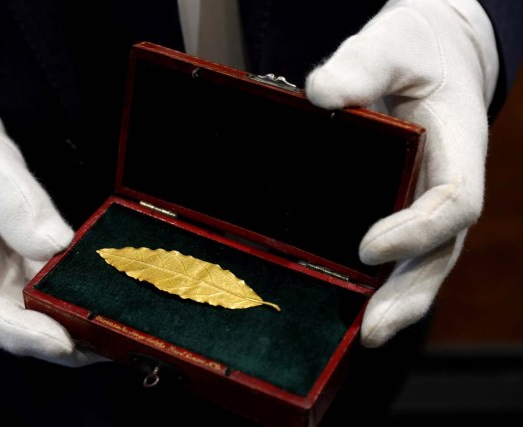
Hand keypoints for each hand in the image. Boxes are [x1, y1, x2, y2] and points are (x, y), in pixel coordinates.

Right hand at [0, 100, 104, 365]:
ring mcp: (0, 281)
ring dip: (77, 329)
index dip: (23, 333)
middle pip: (15, 326)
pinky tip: (112, 306)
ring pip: (37, 317)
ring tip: (122, 332)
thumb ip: (18, 204)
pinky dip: (79, 303)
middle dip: (63, 341)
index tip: (64, 343)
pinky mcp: (22, 274)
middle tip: (111, 341)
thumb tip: (55, 246)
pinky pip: (50, 296)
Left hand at [305, 0, 497, 346]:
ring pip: (424, 262)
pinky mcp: (404, 206)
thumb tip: (319, 94)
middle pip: (442, 250)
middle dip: (411, 293)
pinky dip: (383, 282)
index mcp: (459, 144)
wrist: (429, 56)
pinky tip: (353, 302)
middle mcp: (448, 182)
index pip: (455, 199)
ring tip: (365, 334)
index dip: (418, 229)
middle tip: (373, 327)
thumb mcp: (390, 44)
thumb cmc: (414, 51)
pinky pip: (402, 252)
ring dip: (399, 301)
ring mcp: (427, 200)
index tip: (367, 247)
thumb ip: (361, 65)